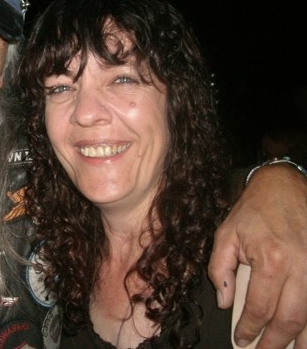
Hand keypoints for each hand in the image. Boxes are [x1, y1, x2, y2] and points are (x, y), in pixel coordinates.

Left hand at [209, 163, 306, 347]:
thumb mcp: (225, 235)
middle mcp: (300, 267)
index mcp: (271, 260)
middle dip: (277, 342)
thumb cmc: (253, 210)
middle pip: (291, 318)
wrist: (284, 185)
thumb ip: (220, 269)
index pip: (260, 307)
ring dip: (303, 339)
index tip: (242, 340)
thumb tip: (226, 302)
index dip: (250, 329)